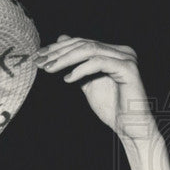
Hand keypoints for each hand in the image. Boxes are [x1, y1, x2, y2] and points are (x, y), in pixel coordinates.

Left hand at [35, 36, 154, 139]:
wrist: (130, 129)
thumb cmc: (112, 109)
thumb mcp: (88, 83)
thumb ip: (76, 64)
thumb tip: (61, 40)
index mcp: (114, 52)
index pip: (82, 43)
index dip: (59, 48)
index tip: (39, 56)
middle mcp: (122, 51)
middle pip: (84, 44)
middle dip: (58, 53)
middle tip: (39, 61)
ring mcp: (127, 58)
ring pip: (90, 51)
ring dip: (66, 59)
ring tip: (49, 69)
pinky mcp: (128, 69)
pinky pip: (99, 63)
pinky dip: (81, 70)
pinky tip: (68, 79)